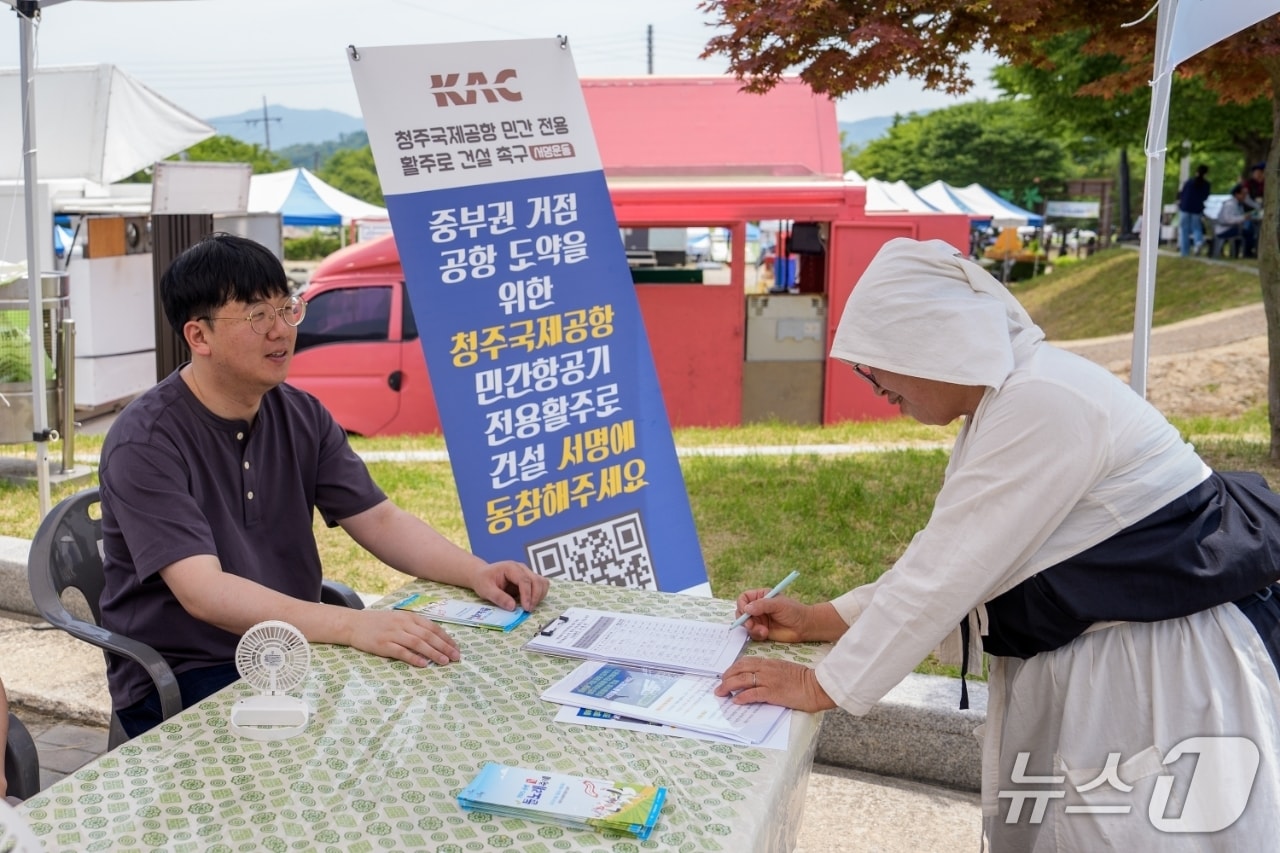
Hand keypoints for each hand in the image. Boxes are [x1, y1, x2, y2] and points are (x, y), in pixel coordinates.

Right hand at [347, 608, 460, 666]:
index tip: (456, 648)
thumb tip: (436, 638)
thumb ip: (415, 626)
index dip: (446, 638)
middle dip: (444, 647)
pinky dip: (413, 658)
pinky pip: (401, 652)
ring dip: (433, 653)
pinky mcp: (383, 645)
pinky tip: (423, 664)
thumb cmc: (379, 623)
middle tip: (456, 657)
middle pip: (428, 635)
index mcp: (409, 616)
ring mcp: (393, 634)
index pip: (432, 627)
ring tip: (444, 661)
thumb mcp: (399, 618)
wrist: (354, 624)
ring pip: (418, 643)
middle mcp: (403, 623)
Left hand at [471, 560, 548, 611]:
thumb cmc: (483, 580)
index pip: (524, 580)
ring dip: (539, 596)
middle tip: (528, 610)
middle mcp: (521, 568)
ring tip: (530, 607)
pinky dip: (539, 595)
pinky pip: (541, 586)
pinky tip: (531, 602)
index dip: (527, 595)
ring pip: (542, 582)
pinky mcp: (529, 580)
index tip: (526, 608)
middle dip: (535, 597)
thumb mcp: (486, 590)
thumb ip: (499, 597)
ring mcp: (527, 573)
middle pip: (537, 580)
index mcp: (510, 568)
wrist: (482, 575)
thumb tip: (512, 607)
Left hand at [714, 658, 835, 711]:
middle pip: (740, 669)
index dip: (733, 668)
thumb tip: (758, 679)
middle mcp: (767, 669)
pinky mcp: (772, 692)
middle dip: (727, 677)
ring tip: (721, 693)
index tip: (726, 674)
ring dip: (729, 686)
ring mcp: (769, 680)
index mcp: (770, 662)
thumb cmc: (803, 679)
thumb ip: (771, 671)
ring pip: (742, 680)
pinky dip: (742, 697)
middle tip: (720, 685)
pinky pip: (752, 693)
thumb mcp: (784, 669)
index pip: (746, 662)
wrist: (816, 685)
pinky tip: (736, 701)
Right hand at [733, 591, 810, 642]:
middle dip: (744, 619)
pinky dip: (756, 634)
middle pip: (741, 612)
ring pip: (745, 624)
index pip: (744, 598)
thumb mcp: (778, 604)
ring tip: (763, 631)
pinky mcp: (761, 631)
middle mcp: (757, 608)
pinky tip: (766, 634)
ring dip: (751, 628)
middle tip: (750, 624)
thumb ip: (762, 605)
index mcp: (761, 596)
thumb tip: (746, 608)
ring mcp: (759, 620)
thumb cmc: (793, 611)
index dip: (741, 604)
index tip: (745, 611)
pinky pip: (751, 633)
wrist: (804, 626)